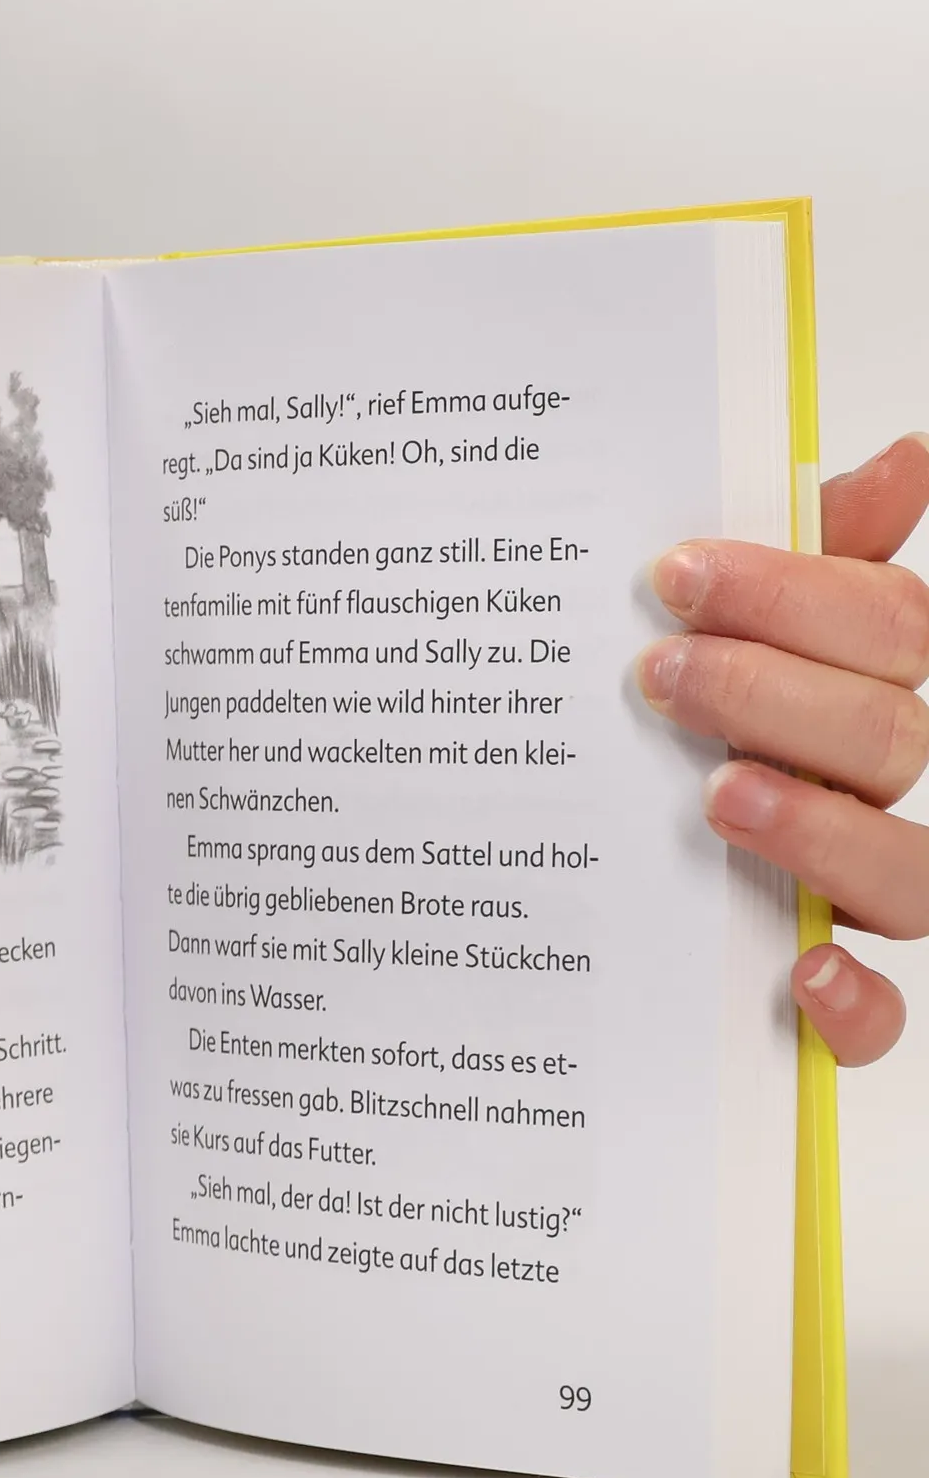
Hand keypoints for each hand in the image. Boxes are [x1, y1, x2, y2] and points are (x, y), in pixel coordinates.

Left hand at [639, 435, 928, 1064]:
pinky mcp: (829, 996)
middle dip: (775, 695)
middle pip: (889, 737)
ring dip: (818, 828)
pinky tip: (800, 968)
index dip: (798, 593)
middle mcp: (874, 790)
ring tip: (716, 795)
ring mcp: (862, 892)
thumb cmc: (679, 724)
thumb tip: (902, 458)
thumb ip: (815, 556)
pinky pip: (880, 1020)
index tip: (678, 572)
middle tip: (658, 674)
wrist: (582, 872)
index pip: (892, 628)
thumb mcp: (731, 632)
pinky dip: (854, 1004)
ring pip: (909, 875)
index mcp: (863, 690)